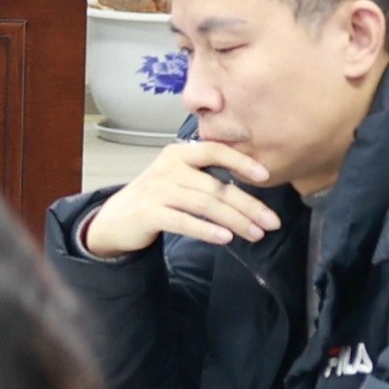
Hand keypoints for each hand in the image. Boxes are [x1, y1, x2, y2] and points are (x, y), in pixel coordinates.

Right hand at [82, 132, 284, 257]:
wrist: (117, 218)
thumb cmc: (156, 198)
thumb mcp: (178, 177)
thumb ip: (206, 175)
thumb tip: (252, 183)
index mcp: (178, 154)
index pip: (215, 150)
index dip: (241, 161)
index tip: (265, 175)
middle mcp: (168, 168)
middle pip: (216, 186)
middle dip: (248, 205)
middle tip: (271, 222)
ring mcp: (157, 190)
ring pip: (205, 205)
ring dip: (235, 221)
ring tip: (256, 234)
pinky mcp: (149, 213)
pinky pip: (184, 221)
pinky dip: (207, 230)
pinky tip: (225, 238)